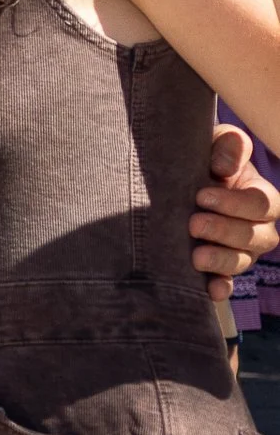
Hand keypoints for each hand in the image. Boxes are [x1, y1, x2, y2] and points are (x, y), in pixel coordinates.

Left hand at [193, 121, 279, 300]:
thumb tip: (226, 165)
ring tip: (195, 256)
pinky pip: (226, 283)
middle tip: (193, 224)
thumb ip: (226, 146)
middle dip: (226, 231)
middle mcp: (257, 228)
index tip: (201, 196)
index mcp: (261, 197)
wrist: (172, 179)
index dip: (235, 203)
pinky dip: (219, 288)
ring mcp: (240, 251)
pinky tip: (209, 291)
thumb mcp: (213, 144)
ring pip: (243, 261)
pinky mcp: (218, 269)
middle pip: (257, 237)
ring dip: (221, 261)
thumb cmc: (201, 158)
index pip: (262, 204)